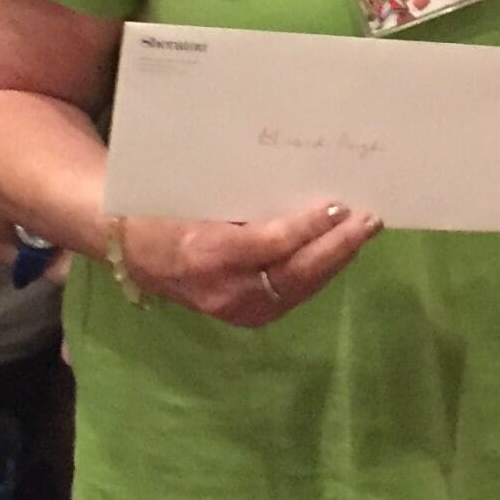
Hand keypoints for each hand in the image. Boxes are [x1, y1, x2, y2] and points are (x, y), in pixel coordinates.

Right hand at [118, 204, 380, 328]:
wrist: (129, 250)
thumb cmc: (163, 210)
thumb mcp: (196, 195)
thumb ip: (245, 197)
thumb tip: (302, 181)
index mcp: (207, 253)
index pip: (272, 243)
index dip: (309, 226)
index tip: (339, 205)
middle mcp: (224, 289)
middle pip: (294, 272)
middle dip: (337, 247)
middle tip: (370, 220)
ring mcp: (234, 310)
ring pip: (299, 288)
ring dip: (335, 261)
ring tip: (364, 233)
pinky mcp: (244, 317)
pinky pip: (290, 295)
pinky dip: (317, 273)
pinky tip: (338, 252)